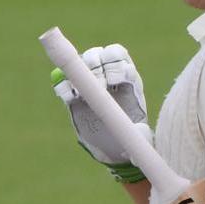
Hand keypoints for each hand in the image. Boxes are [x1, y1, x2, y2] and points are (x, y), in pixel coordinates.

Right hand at [51, 43, 151, 182]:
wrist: (113, 149)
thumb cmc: (132, 140)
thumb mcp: (141, 138)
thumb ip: (142, 134)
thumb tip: (140, 128)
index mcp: (126, 78)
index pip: (118, 55)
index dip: (115, 64)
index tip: (114, 82)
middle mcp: (106, 75)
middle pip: (98, 54)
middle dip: (96, 67)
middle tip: (98, 87)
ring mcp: (87, 83)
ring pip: (80, 63)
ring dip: (79, 74)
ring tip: (81, 95)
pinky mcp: (72, 94)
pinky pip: (62, 81)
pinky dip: (62, 86)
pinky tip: (69, 99)